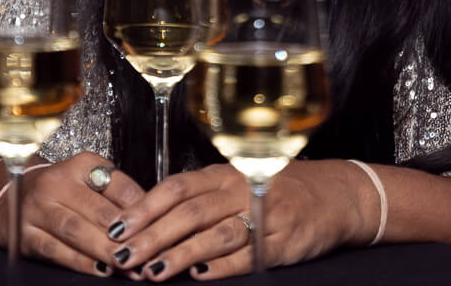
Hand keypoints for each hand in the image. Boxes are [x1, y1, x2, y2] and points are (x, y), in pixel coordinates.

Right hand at [0, 152, 146, 274]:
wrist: (12, 198)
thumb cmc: (63, 193)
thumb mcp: (90, 182)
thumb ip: (119, 198)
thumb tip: (157, 221)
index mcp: (82, 164)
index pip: (120, 187)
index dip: (144, 212)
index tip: (162, 231)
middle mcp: (57, 181)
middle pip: (99, 211)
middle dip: (128, 237)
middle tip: (151, 256)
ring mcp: (38, 207)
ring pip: (77, 231)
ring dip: (106, 252)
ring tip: (130, 267)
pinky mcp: (24, 233)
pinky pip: (56, 250)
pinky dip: (80, 262)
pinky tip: (101, 271)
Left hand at [111, 161, 365, 279]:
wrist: (334, 196)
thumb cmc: (274, 189)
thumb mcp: (234, 182)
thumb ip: (197, 196)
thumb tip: (146, 217)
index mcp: (222, 174)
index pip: (175, 188)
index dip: (144, 207)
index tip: (117, 227)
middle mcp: (240, 189)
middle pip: (189, 213)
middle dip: (153, 236)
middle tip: (124, 255)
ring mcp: (263, 215)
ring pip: (214, 234)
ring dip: (180, 254)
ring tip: (153, 271)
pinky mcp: (283, 242)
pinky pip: (247, 255)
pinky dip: (221, 266)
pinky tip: (199, 276)